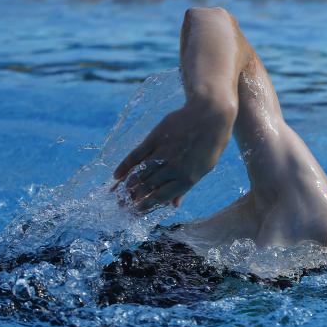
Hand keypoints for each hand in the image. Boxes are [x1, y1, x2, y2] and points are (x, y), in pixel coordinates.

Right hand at [112, 98, 235, 211]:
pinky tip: (117, 175)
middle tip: (121, 206)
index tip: (136, 211)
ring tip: (116, 194)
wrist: (210, 115)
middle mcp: (174, 168)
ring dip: (125, 185)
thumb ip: (185, 187)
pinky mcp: (155, 138)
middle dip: (132, 198)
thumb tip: (173, 205)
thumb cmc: (210, 144)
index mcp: (187, 179)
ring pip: (139, 172)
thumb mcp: (203, 169)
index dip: (146, 205)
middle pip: (147, 186)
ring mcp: (163, 152)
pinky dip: (125, 166)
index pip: (161, 196)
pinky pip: (136, 155)